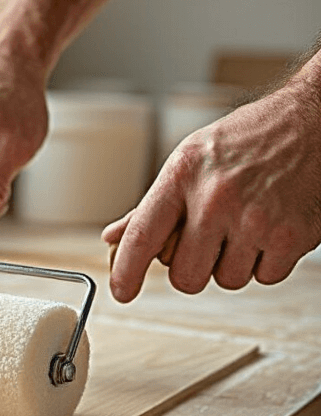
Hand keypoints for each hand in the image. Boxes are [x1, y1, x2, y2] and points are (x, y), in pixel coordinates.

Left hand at [102, 74, 320, 301]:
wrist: (311, 123)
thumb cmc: (247, 140)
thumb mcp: (192, 159)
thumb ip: (153, 205)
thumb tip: (115, 239)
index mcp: (184, 175)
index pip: (143, 236)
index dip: (126, 271)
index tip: (122, 292)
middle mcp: (217, 198)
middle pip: (185, 276)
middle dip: (194, 268)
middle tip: (209, 240)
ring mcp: (256, 220)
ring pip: (227, 281)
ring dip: (234, 263)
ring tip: (245, 224)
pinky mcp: (291, 238)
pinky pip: (265, 278)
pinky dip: (267, 261)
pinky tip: (271, 227)